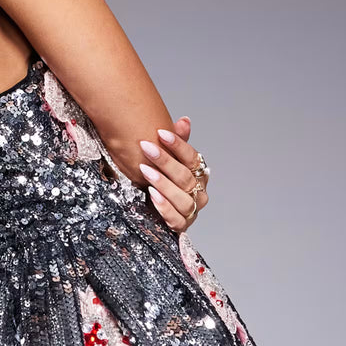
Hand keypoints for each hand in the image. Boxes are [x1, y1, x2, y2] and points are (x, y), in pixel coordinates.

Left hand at [138, 116, 209, 232]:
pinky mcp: (181, 225)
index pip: (191, 157)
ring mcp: (192, 209)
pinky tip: (152, 195)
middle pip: (185, 176)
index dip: (177, 144)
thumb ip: (176, 143)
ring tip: (145, 171)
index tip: (160, 132)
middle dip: (164, 160)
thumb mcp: (167, 161)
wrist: (155, 211)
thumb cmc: (163, 181)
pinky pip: (175, 218)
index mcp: (199, 172)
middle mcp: (199, 191)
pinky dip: (164, 207)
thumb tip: (184, 121)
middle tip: (146, 147)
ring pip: (182, 197)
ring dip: (163, 183)